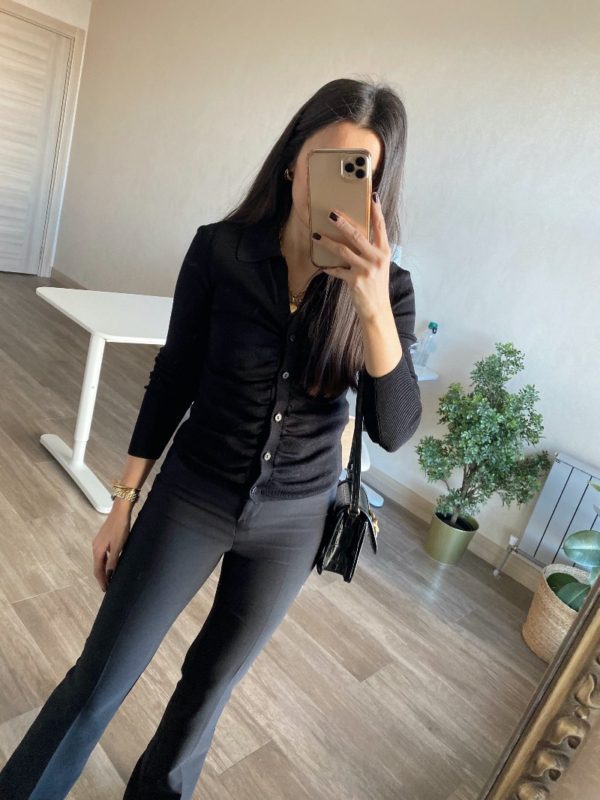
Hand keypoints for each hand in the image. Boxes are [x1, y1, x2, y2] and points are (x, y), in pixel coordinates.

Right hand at [91, 507, 131, 591]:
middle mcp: (95, 547)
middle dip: (102, 577)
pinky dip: (105, 562)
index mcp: (98, 550)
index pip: (98, 570)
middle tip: (108, 587)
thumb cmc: (120, 528)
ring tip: (109, 578)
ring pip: (100, 560)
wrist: (120, 511)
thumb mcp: (118, 545)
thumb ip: (113, 560)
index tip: (106, 590)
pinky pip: (102, 555)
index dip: (102, 581)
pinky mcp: (103, 539)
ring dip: (104, 570)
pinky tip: (111, 564)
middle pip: (97, 566)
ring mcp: (98, 543)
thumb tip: (109, 574)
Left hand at [312, 192, 391, 322]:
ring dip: (327, 242)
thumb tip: (357, 236)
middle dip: (342, 223)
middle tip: (331, 213)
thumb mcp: (380, 266)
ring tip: (316, 235)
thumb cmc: (377, 285)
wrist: (377, 309)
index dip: (376, 211)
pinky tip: (321, 265)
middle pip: (357, 235)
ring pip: (343, 250)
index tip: (372, 196)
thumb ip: (372, 251)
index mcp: (384, 252)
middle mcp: (376, 258)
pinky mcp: (354, 280)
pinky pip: (337, 270)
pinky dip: (328, 268)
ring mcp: (365, 269)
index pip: (380, 227)